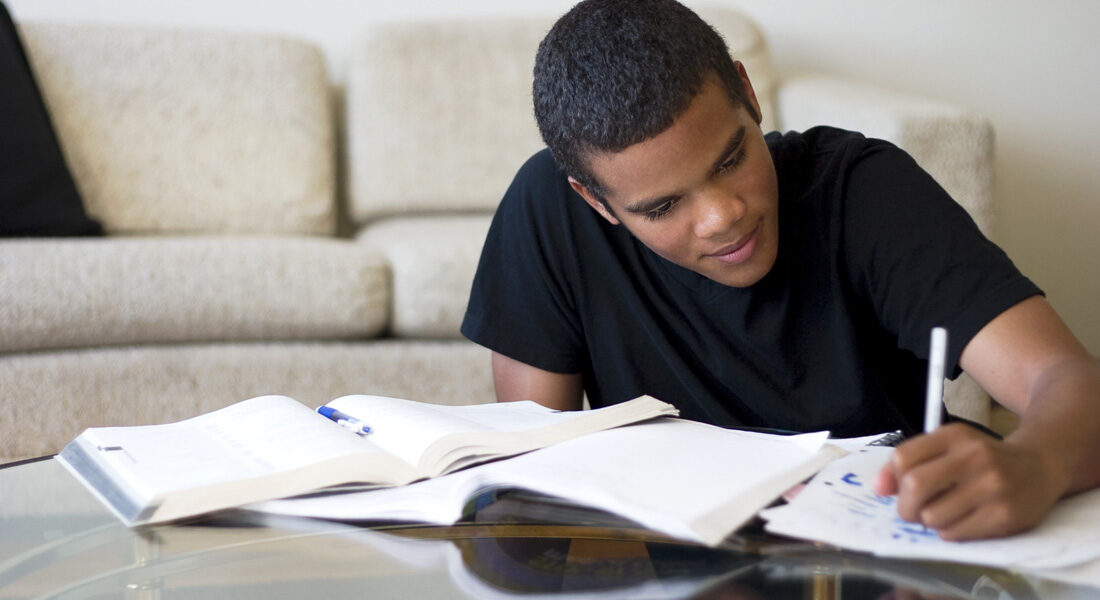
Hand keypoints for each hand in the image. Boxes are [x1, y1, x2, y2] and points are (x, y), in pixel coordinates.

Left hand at [873, 423, 1064, 540]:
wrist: (1039, 466)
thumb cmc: (982, 459)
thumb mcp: (947, 448)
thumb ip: (910, 462)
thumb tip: (878, 487)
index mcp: (954, 435)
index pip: (903, 458)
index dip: (892, 480)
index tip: (897, 489)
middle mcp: (974, 456)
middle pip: (915, 486)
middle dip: (904, 507)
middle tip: (911, 511)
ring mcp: (992, 486)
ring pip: (933, 516)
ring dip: (929, 521)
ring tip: (943, 514)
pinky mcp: (1005, 515)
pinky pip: (955, 533)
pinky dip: (949, 532)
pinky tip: (962, 520)